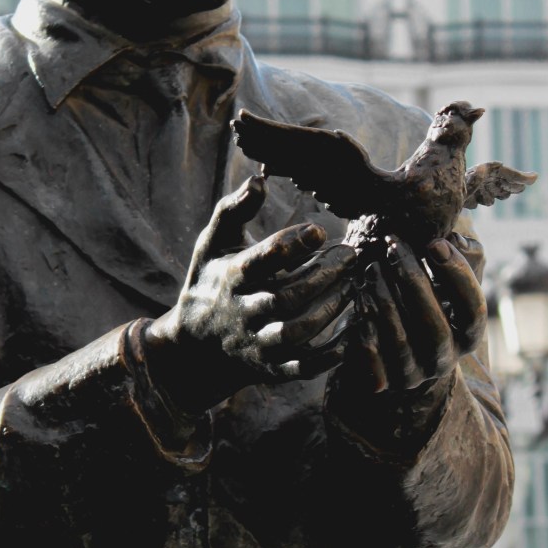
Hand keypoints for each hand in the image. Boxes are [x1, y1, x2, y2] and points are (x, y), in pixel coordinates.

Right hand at [144, 175, 355, 414]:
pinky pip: (301, 368)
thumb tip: (259, 178)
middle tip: (351, 255)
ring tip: (352, 287)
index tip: (319, 230)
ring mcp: (256, 343)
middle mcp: (243, 312)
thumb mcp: (213, 241)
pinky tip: (351, 334)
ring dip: (329, 311)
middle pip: (287, 297)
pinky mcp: (270, 368)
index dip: (291, 245)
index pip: (262, 260)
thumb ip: (234, 209)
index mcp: (231, 277)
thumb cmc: (212, 279)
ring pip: (296, 332)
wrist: (195, 344)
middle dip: (322, 276)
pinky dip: (328, 357)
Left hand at [341, 233, 485, 394]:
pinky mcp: (382, 381)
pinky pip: (372, 357)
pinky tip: (359, 295)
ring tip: (372, 266)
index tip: (434, 243)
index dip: (458, 276)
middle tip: (394, 246)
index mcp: (467, 335)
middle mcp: (444, 359)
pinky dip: (365, 324)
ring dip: (385, 298)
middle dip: (414, 282)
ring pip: (401, 339)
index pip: (473, 309)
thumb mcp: (446, 280)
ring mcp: (413, 374)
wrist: (391, 350)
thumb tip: (454, 240)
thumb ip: (461, 255)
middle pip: (436, 326)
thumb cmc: (422, 301)